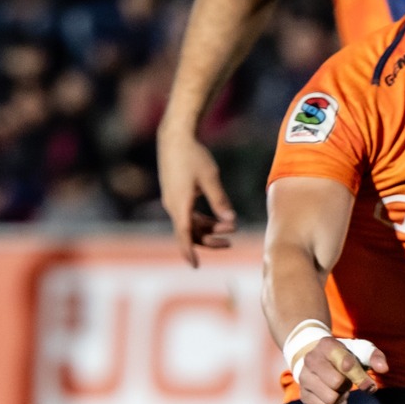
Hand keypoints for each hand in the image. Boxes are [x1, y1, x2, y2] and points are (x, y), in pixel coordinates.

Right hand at [157, 125, 236, 266]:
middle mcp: (173, 206)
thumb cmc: (193, 155)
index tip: (195, 266)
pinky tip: (217, 217)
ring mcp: (172, 201)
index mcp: (180, 204)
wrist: (174, 137)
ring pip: (189, 224)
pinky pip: (187, 215)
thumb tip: (231, 220)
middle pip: (189, 233)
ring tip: (229, 228)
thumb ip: (220, 200)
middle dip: (209, 241)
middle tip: (230, 243)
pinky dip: (202, 220)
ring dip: (208, 229)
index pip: (184, 234)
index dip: (189, 251)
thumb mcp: (210, 178)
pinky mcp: (175, 195)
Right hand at [295, 337, 386, 403]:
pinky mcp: (304, 395)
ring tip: (340, 389)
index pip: (346, 365)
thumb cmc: (345, 356)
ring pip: (331, 398)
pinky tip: (335, 396)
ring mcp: (304, 378)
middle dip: (348, 385)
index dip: (360, 377)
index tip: (369, 384)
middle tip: (347, 381)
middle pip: (337, 383)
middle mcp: (311, 359)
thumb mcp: (361, 351)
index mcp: (327, 345)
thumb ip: (375, 357)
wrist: (318, 359)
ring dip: (342, 397)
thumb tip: (383, 369)